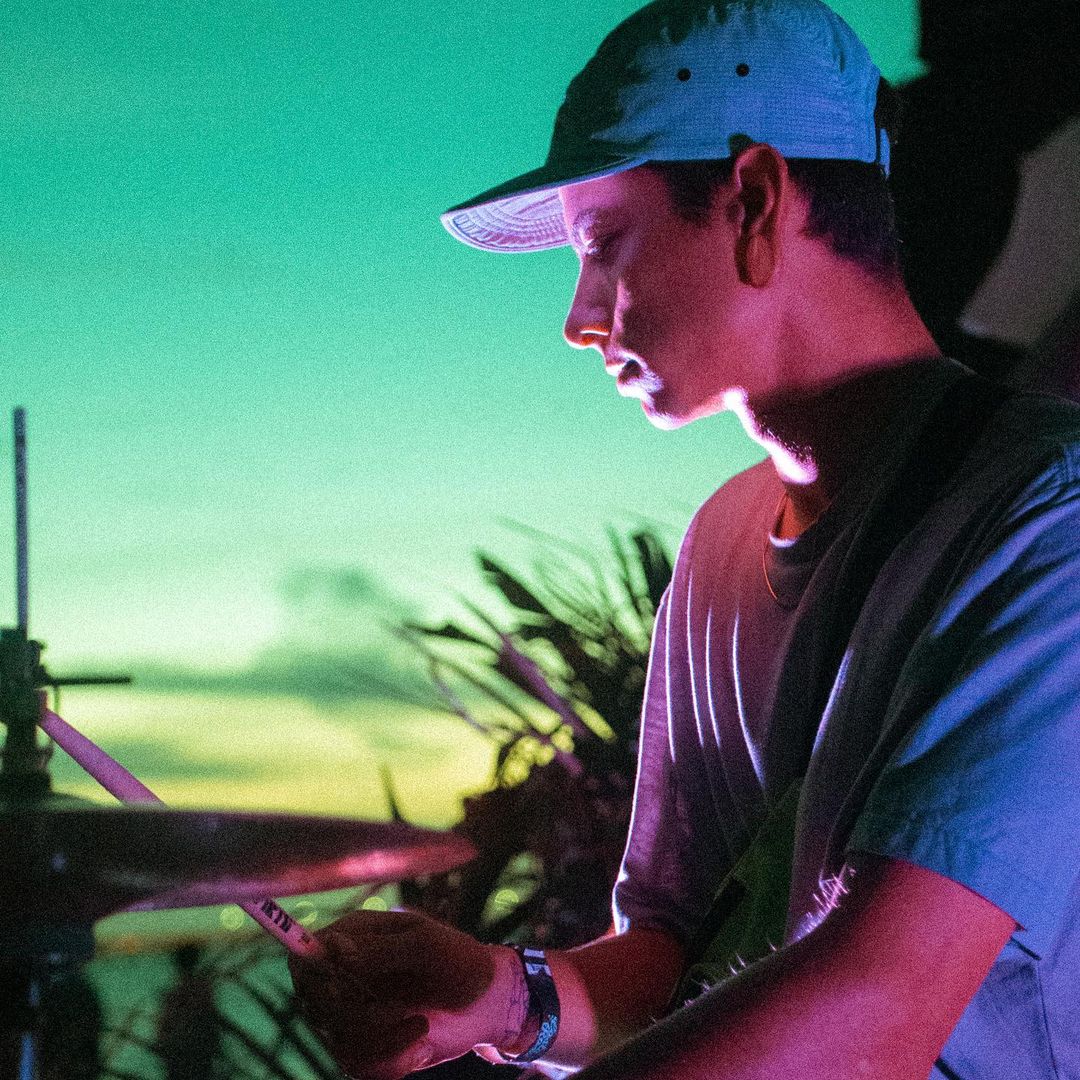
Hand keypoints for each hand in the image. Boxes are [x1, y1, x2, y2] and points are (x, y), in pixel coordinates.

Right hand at [289, 909, 519, 1079]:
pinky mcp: (365, 1045)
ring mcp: (353, 1013)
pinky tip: (419, 1043)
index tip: (344, 986)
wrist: (486, 1001)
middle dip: (357, 1013)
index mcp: (355, 938)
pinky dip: (390, 1059)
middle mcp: (345, 975)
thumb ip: (381, 949)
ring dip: (381, 1039)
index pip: (303, 956)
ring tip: (421, 1024)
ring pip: (336, 1038)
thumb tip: (335, 948)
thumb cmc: (459, 960)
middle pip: (316, 1004)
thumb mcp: (427, 947)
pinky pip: (356, 1064)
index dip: (313, 975)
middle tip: (398, 1008)